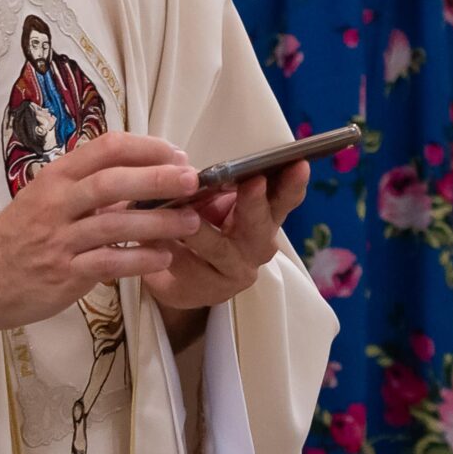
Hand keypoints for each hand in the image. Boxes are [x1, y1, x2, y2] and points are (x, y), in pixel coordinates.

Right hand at [0, 133, 200, 331]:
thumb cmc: (21, 233)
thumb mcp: (47, 199)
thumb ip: (90, 189)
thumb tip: (144, 179)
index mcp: (55, 177)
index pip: (104, 148)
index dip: (145, 148)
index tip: (175, 154)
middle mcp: (56, 203)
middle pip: (112, 182)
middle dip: (158, 179)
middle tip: (192, 180)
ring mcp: (60, 239)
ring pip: (116, 224)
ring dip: (159, 222)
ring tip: (190, 222)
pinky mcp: (65, 273)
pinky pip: (110, 263)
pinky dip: (140, 259)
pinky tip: (164, 257)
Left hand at [144, 159, 308, 314]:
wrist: (173, 275)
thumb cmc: (197, 225)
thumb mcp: (207, 200)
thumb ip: (211, 186)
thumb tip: (191, 169)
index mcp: (262, 216)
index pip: (283, 198)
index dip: (291, 183)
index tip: (297, 163)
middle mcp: (257, 246)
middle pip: (261, 225)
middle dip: (256, 202)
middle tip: (253, 181)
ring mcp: (236, 271)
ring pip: (222, 250)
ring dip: (204, 231)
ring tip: (188, 215)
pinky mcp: (209, 290)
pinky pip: (189, 268)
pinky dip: (172, 251)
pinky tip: (154, 239)